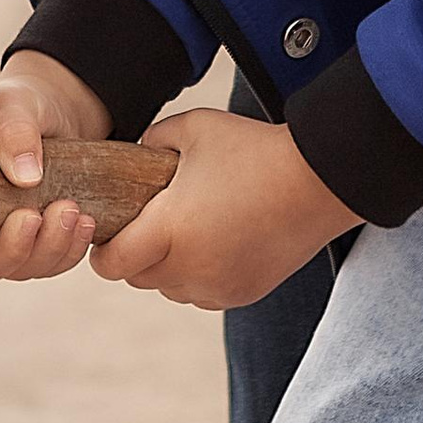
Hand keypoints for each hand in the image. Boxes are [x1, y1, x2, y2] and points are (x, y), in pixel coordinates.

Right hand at [0, 53, 110, 284]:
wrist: (58, 109)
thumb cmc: (22, 105)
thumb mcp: (13, 106)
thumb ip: (13, 132)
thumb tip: (26, 177)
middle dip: (15, 249)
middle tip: (37, 213)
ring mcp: (6, 239)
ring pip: (21, 271)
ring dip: (49, 249)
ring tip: (69, 210)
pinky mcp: (41, 243)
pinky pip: (53, 265)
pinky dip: (70, 250)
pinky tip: (85, 221)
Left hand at [91, 105, 357, 312]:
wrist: (319, 180)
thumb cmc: (254, 150)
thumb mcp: (193, 128)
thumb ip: (152, 139)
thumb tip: (137, 154)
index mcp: (170, 230)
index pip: (111, 265)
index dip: (103, 249)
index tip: (112, 227)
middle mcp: (191, 268)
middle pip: (138, 278)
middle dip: (135, 254)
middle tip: (148, 222)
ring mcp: (219, 286)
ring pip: (169, 289)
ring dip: (166, 267)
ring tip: (184, 231)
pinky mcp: (244, 293)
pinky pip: (202, 294)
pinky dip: (197, 276)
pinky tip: (213, 242)